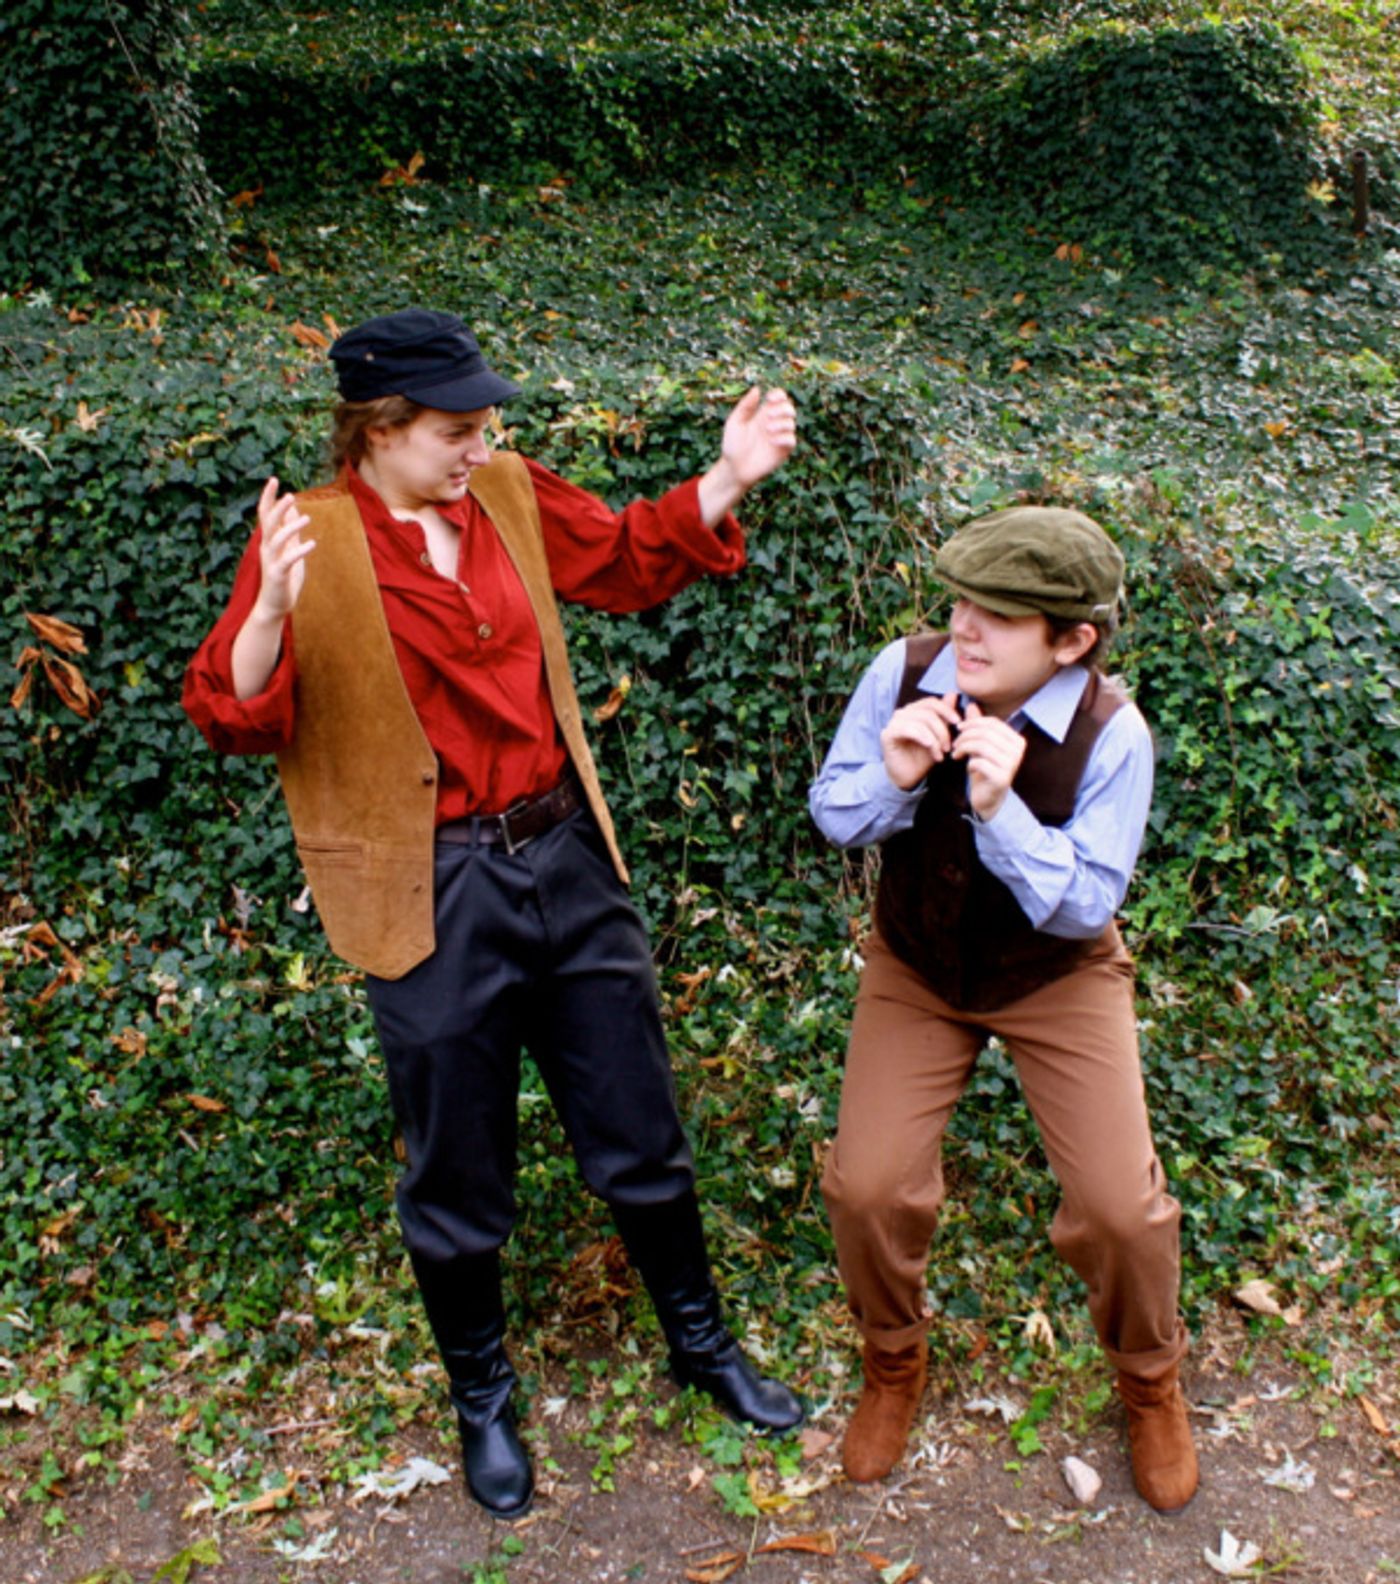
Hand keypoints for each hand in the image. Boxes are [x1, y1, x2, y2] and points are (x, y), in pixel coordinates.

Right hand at [252, 476, 314, 620]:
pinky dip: (299, 550)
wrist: (274, 605)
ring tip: (307, 518)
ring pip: (276, 539)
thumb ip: (290, 530)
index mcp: (268, 540)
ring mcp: (270, 561)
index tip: (274, 480)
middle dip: (278, 508)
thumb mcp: (288, 549)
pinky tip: (312, 544)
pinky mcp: (278, 574)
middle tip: (291, 495)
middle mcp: (266, 548)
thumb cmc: (283, 576)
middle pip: (268, 523)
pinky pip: (287, 559)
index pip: (265, 514)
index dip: (268, 497)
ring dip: (291, 527)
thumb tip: (295, 509)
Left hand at [720, 385, 796, 489]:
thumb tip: (757, 388)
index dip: (778, 394)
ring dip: (782, 423)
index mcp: (762, 414)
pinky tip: (772, 441)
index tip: (770, 398)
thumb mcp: (735, 422)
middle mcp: (773, 424)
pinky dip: (784, 437)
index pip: (778, 398)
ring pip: (791, 422)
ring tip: (767, 430)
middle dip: (783, 408)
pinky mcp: (782, 451)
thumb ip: (745, 406)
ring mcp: (778, 437)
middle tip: (769, 415)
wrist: (734, 469)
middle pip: (789, 407)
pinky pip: (791, 440)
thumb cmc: (732, 445)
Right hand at [880, 691, 962, 789]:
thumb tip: (952, 694)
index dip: (946, 710)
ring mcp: (893, 723)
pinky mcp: (887, 734)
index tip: (958, 723)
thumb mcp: (939, 737)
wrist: (907, 778)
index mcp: (914, 711)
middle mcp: (902, 714)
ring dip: (934, 739)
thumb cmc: (922, 758)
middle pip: (928, 712)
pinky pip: (908, 729)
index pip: (931, 702)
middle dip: (942, 730)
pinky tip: (929, 747)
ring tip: (940, 754)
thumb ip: (944, 717)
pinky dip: (922, 737)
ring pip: (920, 721)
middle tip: (948, 748)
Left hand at [950, 702, 1025, 820]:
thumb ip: (977, 726)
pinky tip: (968, 768)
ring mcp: (1012, 765)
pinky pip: (979, 762)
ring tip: (956, 754)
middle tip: (954, 745)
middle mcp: (1018, 751)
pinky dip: (969, 763)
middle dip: (965, 736)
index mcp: (1016, 740)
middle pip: (985, 733)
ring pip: (981, 746)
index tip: (958, 728)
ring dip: (964, 748)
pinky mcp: (1002, 778)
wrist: (988, 799)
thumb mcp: (980, 746)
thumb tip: (971, 704)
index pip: (992, 723)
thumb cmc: (984, 770)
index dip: (972, 723)